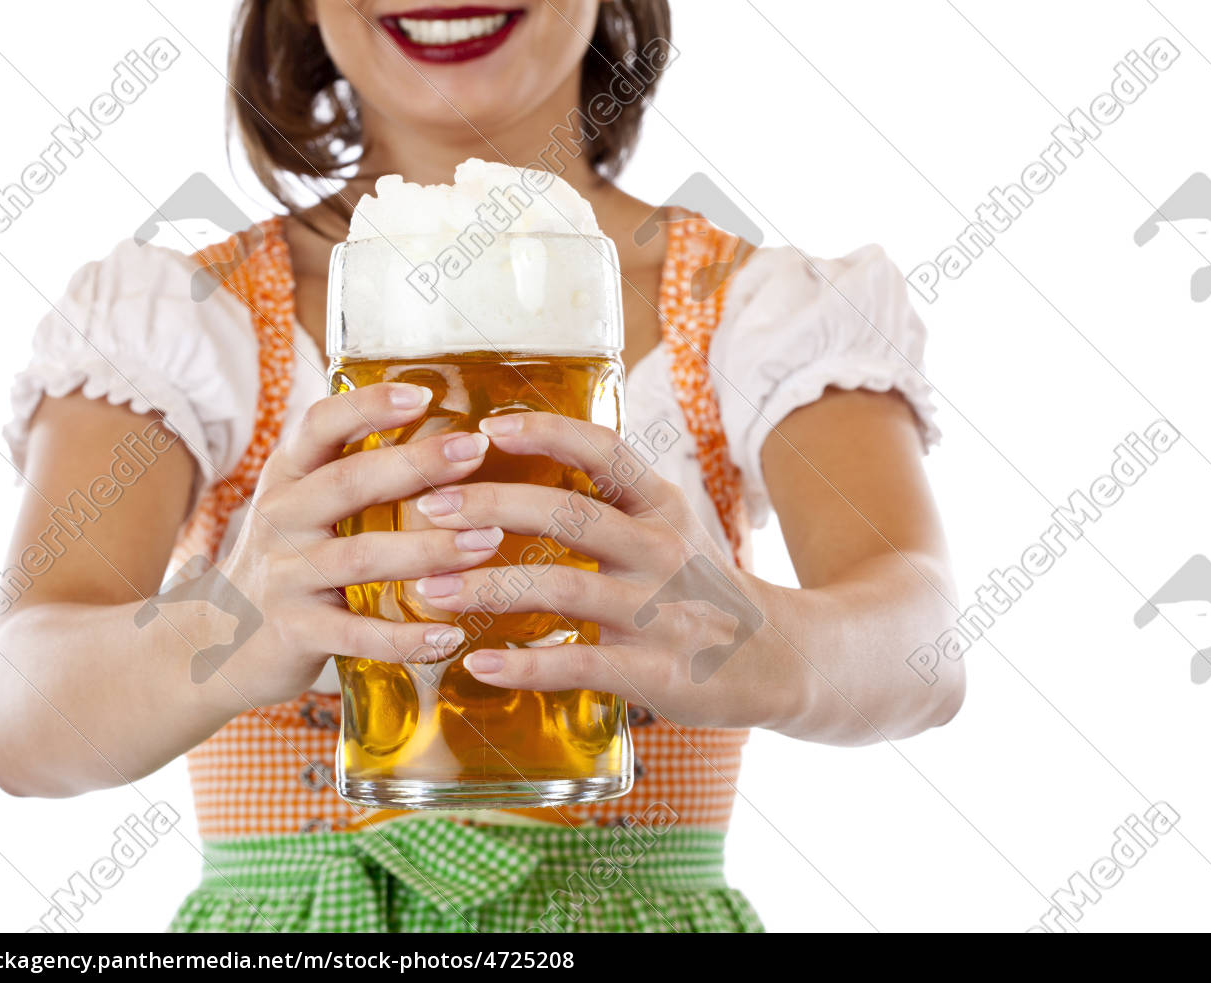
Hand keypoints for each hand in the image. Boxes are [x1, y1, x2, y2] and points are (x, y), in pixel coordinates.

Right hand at [208, 382, 499, 708]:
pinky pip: (358, 634)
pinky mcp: (294, 632)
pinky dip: (406, 637)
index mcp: (287, 478)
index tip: (424, 395)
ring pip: (363, 556)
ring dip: (430, 549)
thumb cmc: (284, 563)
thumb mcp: (300, 507)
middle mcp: (281, 519)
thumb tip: (440, 435)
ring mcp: (285, 576)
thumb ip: (350, 473)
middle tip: (476, 452)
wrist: (214, 641)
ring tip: (488, 542)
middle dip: (417, 464)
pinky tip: (452, 637)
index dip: (368, 406)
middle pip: (350, 482)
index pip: (321, 425)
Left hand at [408, 412, 788, 729]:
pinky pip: (581, 663)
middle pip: (569, 513)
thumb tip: (521, 467)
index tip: (491, 425)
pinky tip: (478, 663)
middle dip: (491, 505)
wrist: (782, 659)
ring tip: (428, 590)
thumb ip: (611, 501)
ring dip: (488, 587)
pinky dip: (525, 665)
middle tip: (427, 508)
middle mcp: (662, 550)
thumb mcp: (672, 528)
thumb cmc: (703, 588)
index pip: (606, 450)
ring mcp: (660, 611)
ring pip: (563, 587)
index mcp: (662, 506)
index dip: (548, 432)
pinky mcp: (656, 671)